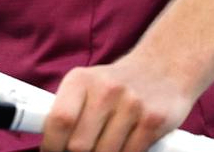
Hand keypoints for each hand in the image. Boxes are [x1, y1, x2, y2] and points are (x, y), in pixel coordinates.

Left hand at [42, 52, 195, 151]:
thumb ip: (67, 112)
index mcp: (80, 79)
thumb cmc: (113, 86)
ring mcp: (132, 105)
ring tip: (104, 145)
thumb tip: (52, 145)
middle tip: (82, 150)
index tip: (52, 151)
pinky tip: (122, 146)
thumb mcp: (85, 87)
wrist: (161, 69)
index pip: (59, 120)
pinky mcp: (154, 120)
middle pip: (80, 144)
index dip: (53, 144)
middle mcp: (106, 89)